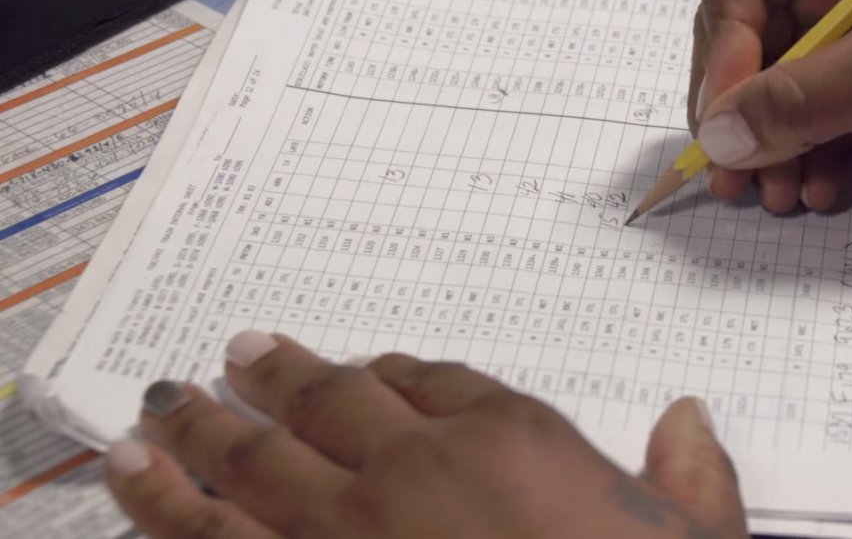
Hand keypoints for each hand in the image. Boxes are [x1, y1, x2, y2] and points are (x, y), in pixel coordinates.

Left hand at [105, 331, 747, 538]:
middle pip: (326, 405)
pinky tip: (131, 498)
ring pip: (249, 473)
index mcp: (505, 443)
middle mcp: (413, 474)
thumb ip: (693, 478)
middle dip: (271, 379)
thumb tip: (690, 419)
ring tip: (149, 418)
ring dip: (193, 441)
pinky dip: (167, 523)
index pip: (432, 380)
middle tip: (230, 356)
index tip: (356, 367)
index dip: (386, 372)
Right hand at [689, 0, 851, 210]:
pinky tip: (818, 192)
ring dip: (762, 151)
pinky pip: (795, 134)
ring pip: (759, 97)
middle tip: (732, 173)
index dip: (721, 40)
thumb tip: (714, 139)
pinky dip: (797, 167)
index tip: (726, 111)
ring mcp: (842, 50)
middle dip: (736, 111)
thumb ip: (797, 101)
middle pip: (737, 41)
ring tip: (776, 195)